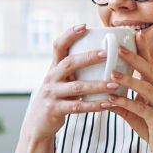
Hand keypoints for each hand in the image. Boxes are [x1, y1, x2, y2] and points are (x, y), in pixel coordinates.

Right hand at [23, 24, 117, 140]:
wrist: (37, 125)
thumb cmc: (56, 100)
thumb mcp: (60, 82)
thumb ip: (73, 71)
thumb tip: (100, 55)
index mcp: (53, 68)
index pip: (58, 46)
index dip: (69, 35)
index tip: (85, 26)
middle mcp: (50, 78)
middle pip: (69, 63)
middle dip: (89, 57)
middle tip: (107, 53)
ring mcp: (51, 94)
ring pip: (77, 87)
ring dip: (98, 85)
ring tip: (115, 84)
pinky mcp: (55, 110)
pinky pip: (78, 106)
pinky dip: (94, 105)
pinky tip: (108, 104)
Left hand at [102, 43, 152, 152]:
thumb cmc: (151, 128)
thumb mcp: (134, 112)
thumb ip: (121, 102)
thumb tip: (104, 95)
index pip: (147, 64)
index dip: (141, 49)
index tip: (132, 34)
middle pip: (148, 70)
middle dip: (133, 57)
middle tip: (118, 46)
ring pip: (145, 87)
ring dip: (128, 79)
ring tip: (111, 72)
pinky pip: (140, 108)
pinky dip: (125, 102)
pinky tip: (111, 99)